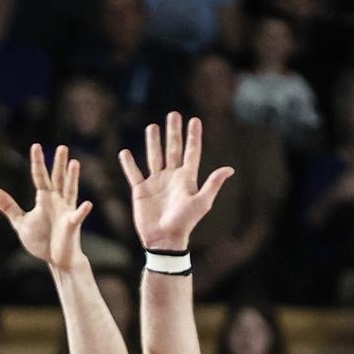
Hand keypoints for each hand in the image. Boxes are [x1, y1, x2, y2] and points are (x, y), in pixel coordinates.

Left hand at [0, 143, 86, 265]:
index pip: (40, 176)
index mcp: (44, 198)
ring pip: (70, 191)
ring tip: (75, 163)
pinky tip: (86, 204)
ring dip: (72, 178)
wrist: (55, 258)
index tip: (36, 146)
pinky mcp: (72, 225)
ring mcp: (66, 211)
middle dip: (59, 164)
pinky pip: (77, 217)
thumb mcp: (20, 222)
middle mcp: (57, 201)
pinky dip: (82, 211)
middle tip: (62, 147)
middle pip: (58, 179)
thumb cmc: (41, 239)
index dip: (38, 162)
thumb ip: (9, 207)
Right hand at [117, 112, 233, 251]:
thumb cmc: (185, 223)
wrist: (164, 240)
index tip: (194, 120)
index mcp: (186, 178)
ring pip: (154, 157)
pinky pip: (133, 174)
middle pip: (172, 149)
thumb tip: (229, 169)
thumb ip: (213, 184)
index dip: (193, 136)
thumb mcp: (201, 202)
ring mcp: (155, 183)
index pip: (191, 152)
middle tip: (173, 114)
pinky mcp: (140, 191)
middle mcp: (171, 177)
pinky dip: (128, 164)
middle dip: (173, 132)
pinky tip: (124, 152)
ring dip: (153, 142)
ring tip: (152, 127)